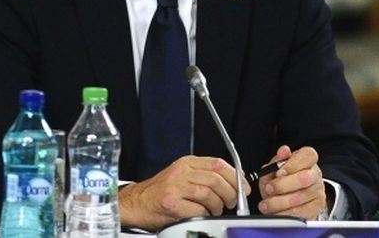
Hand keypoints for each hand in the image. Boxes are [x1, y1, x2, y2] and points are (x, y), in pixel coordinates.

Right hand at [118, 155, 249, 230]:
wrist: (137, 203)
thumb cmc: (160, 192)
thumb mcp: (182, 175)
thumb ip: (204, 175)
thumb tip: (234, 180)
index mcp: (186, 163)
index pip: (218, 164)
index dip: (235, 176)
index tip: (242, 187)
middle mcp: (181, 172)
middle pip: (216, 179)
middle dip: (230, 194)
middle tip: (232, 203)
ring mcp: (175, 187)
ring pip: (209, 194)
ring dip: (218, 206)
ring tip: (215, 210)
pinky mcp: (171, 203)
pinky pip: (198, 209)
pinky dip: (204, 214)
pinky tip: (201, 214)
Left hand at [257, 145, 326, 219]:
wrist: (288, 195)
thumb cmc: (280, 178)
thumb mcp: (273, 168)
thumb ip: (276, 161)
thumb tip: (283, 150)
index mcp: (307, 159)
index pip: (307, 156)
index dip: (292, 164)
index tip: (278, 172)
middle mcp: (315, 174)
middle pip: (305, 178)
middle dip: (283, 185)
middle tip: (269, 189)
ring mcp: (318, 191)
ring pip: (300, 197)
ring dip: (279, 202)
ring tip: (266, 204)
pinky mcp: (316, 208)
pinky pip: (301, 213)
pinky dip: (285, 214)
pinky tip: (275, 212)